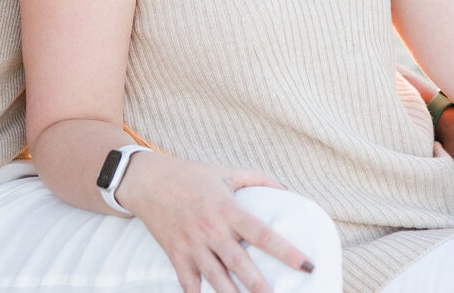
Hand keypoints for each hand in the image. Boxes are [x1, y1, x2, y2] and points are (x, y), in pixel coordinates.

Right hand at [118, 153, 313, 292]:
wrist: (146, 180)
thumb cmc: (189, 175)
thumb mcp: (225, 172)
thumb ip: (258, 179)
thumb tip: (286, 191)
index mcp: (227, 209)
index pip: (262, 233)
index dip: (286, 250)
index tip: (307, 264)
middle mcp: (210, 230)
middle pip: (240, 265)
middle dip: (260, 287)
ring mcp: (192, 245)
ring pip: (216, 279)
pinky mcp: (176, 254)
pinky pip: (188, 283)